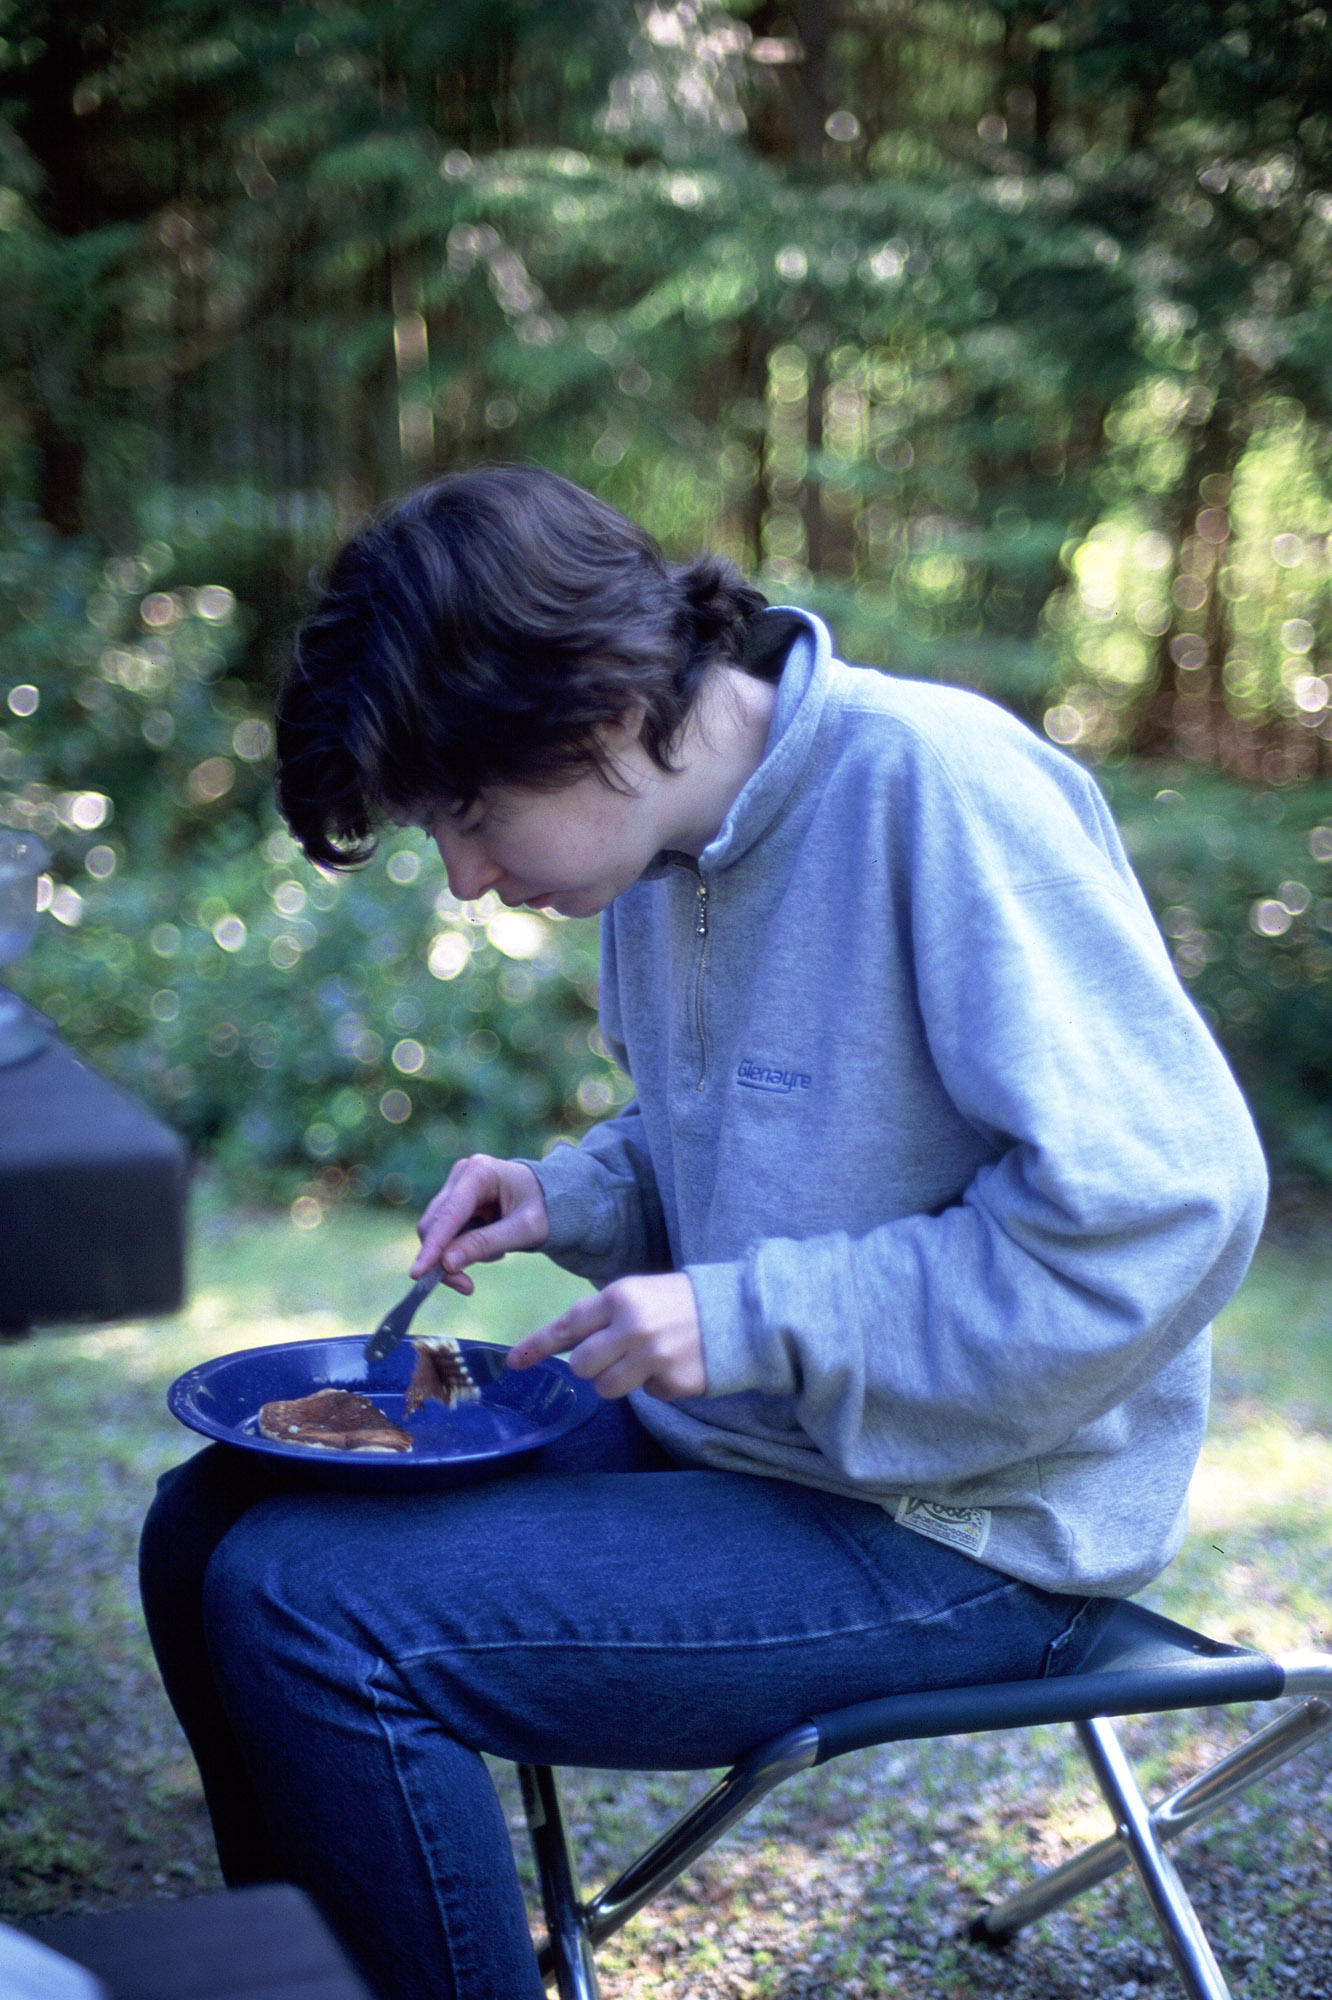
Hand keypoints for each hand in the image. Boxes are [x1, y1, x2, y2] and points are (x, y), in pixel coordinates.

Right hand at [412, 1154, 548, 1291]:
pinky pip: (445, 1234)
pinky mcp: (454, 1201)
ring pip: (436, 1232)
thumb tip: (446, 1263)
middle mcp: (462, 1175)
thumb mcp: (525, 1230)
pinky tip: (491, 1247)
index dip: (433, 1247)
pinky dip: (460, 1250)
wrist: (553, 1199)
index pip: (449, 1215)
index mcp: (480, 1172)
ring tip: (497, 1255)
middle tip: (466, 1287)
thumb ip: (486, 1244)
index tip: (418, 1274)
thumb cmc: (545, 1210)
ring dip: (455, 1256)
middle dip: (444, 1259)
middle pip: (434, 1224)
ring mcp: (456, 1186)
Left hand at [508, 1272, 705, 1400]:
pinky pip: (645, 1395)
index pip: (568, 1325)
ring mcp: (654, 1357)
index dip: (538, 1345)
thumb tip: (561, 1341)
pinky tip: (674, 1365)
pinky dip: (655, 1385)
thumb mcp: (639, 1293)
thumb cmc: (679, 1302)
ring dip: (619, 1381)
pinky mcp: (674, 1383)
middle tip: (613, 1356)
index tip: (514, 1361)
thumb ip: (602, 1315)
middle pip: (582, 1366)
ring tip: (645, 1361)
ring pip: (607, 1388)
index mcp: (621, 1297)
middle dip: (591, 1367)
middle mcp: (634, 1326)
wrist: (738, 1313)